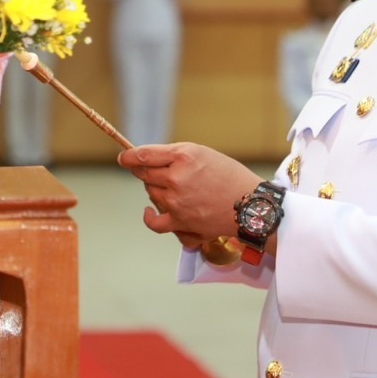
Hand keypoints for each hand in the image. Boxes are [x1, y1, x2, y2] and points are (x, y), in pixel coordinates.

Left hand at [119, 142, 260, 242]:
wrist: (252, 205)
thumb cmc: (229, 175)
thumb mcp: (201, 153)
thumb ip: (173, 155)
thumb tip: (144, 160)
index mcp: (183, 158)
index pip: (143, 156)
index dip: (129, 157)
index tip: (124, 158)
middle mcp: (177, 180)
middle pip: (145, 176)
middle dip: (148, 172)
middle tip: (159, 171)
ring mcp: (177, 204)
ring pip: (151, 195)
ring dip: (155, 190)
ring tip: (174, 188)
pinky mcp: (181, 224)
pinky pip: (155, 222)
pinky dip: (150, 217)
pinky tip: (150, 211)